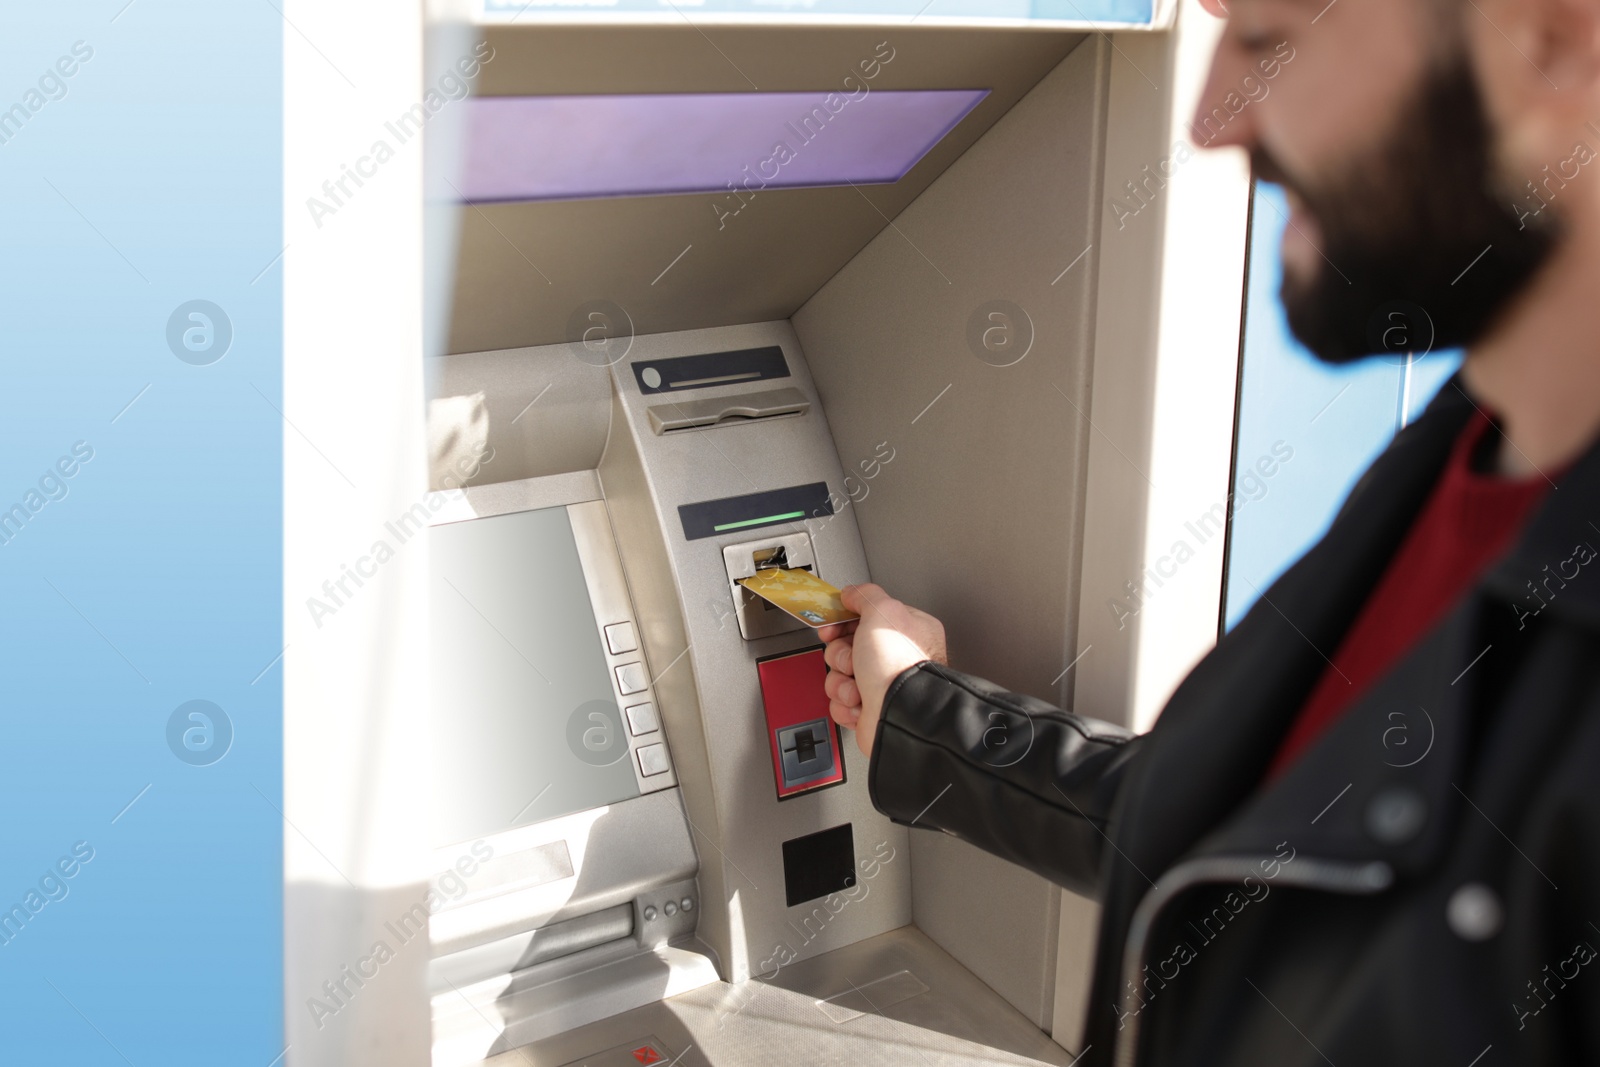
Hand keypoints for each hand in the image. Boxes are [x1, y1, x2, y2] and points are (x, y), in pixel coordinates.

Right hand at [819, 583, 946, 757]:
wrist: (900, 716)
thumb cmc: (899, 667)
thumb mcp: (883, 612)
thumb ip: (866, 595)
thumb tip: (851, 592)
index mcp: (906, 630)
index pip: (865, 617)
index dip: (843, 621)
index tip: (832, 625)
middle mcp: (895, 657)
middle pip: (847, 646)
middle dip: (841, 655)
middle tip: (853, 660)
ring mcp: (882, 684)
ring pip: (840, 675)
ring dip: (842, 682)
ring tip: (858, 688)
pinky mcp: (870, 708)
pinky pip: (841, 700)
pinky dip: (845, 703)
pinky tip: (860, 704)